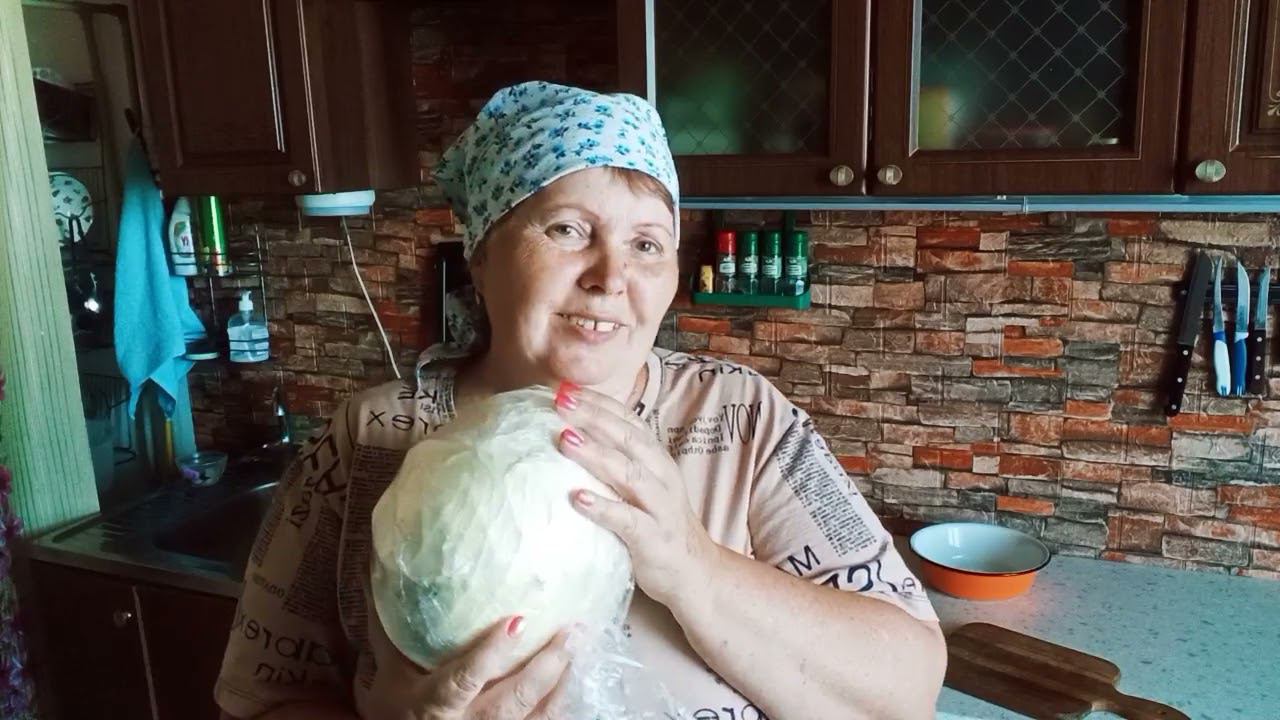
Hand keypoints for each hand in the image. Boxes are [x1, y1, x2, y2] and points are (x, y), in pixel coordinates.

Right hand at [361, 607, 576, 719]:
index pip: (464, 679)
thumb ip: (390, 631)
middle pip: (514, 698)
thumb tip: (379, 571)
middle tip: (570, 630)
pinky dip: (563, 703)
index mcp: (435, 705)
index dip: (492, 653)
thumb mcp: (389, 676)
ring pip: (537, 716)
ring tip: (579, 645)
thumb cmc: (397, 713)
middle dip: (546, 666)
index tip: (518, 620)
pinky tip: (574, 676)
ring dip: (562, 682)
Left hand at [553, 381, 719, 607]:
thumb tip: (569, 437)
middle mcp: (661, 475)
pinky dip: (602, 507)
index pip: (628, 420)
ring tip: (565, 440)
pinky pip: (627, 520)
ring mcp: (660, 506)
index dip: (598, 402)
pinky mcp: (653, 537)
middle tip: (559, 402)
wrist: (695, 572)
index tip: (566, 388)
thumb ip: (616, 462)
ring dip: (596, 454)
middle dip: (593, 417)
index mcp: (656, 458)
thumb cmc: (658, 523)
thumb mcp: (642, 485)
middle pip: (627, 438)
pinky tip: (577, 498)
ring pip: (628, 473)